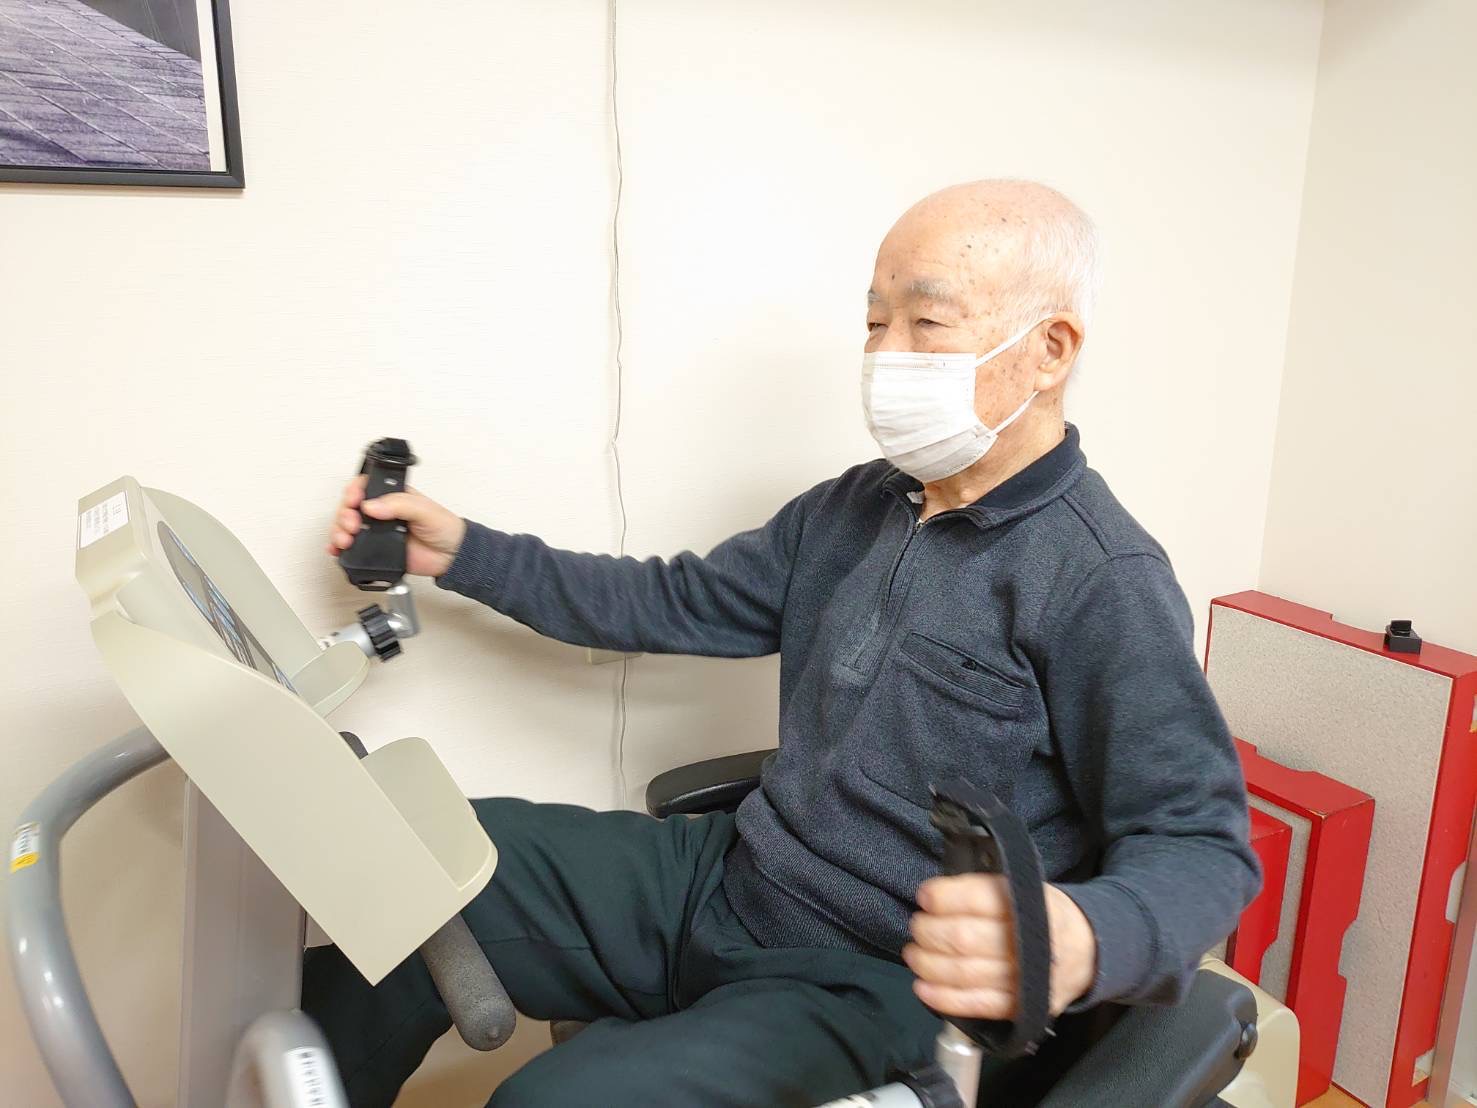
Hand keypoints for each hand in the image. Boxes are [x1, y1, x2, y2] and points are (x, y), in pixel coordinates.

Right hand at [326, 475, 467, 578]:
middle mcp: (381, 512)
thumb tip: (371, 505)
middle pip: (350, 507)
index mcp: (392, 497)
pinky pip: (351, 548)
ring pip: (346, 526)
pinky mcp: (375, 550)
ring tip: (345, 539)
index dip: (353, 492)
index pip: (364, 487)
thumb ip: (399, 504)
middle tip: (352, 525)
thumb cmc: (444, 528)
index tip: (353, 501)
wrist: (452, 557)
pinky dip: (339, 548)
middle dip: (344, 514)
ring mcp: (376, 532)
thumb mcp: (424, 509)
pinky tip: (337, 550)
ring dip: (338, 531)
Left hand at [904, 875, 1096, 1019]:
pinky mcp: (1021, 1008)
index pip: (980, 898)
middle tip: (917, 926)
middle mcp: (1030, 942)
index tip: (925, 895)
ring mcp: (1025, 979)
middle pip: (964, 938)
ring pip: (964, 973)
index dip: (945, 897)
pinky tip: (923, 987)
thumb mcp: (1025, 887)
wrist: (1087, 950)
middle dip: (930, 931)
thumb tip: (935, 896)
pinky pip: (976, 1005)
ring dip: (928, 963)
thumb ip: (984, 890)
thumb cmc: (1042, 914)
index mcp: (1032, 905)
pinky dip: (943, 998)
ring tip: (914, 954)